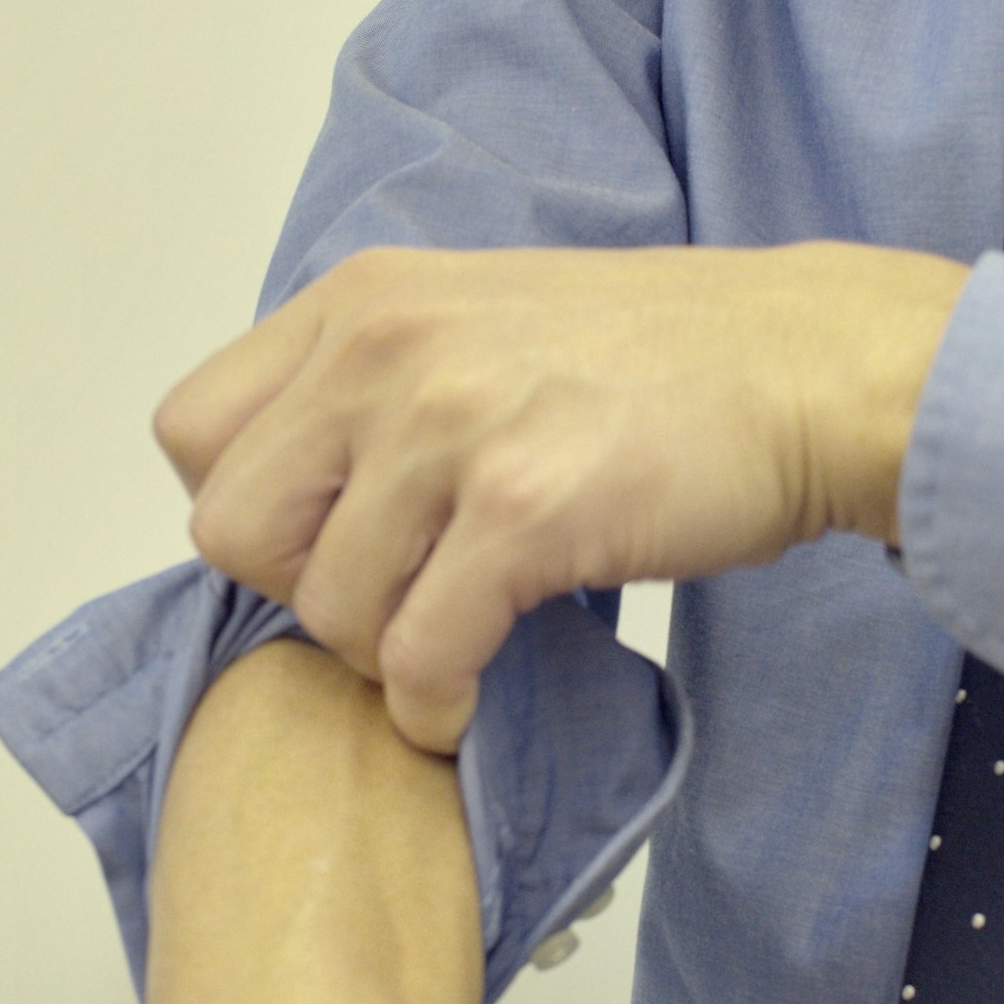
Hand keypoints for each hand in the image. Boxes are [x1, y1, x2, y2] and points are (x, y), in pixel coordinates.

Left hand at [153, 240, 972, 750]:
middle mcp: (385, 349)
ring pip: (324, 609)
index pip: (193, 432)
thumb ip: (375, 382)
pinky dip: (434, 703)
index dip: (251, 508)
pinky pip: (416, 654)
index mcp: (361, 301)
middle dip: (301, 591)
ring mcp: (451, 428)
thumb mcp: (480, 318)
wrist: (810, 369)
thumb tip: (299, 494)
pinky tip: (471, 695)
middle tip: (389, 596)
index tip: (330, 535)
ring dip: (381, 655)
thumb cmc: (663, 361)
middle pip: (233, 530)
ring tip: (453, 639)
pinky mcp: (523, 513)